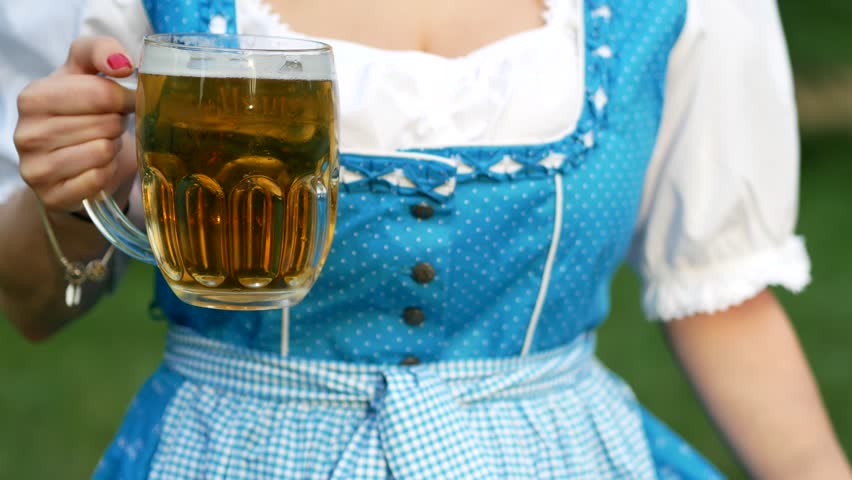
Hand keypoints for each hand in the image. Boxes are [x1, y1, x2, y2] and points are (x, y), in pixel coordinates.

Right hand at [14, 36, 136, 211]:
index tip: (129, 101)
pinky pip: (97, 180)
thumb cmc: (81, 111)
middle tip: (109, 126)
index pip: (100, 94)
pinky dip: (106, 172)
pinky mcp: (51, 195)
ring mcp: (35, 168)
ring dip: (112, 148)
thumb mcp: (85, 73)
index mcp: (33, 97)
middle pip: (105, 124)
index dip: (125, 98)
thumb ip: (101, 51)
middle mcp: (26, 133)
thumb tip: (123, 62)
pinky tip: (97, 166)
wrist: (72, 159)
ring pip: (102, 152)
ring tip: (102, 143)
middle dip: (117, 125)